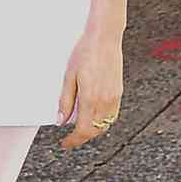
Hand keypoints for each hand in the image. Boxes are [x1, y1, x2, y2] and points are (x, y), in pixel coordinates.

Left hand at [57, 28, 123, 150]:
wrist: (104, 38)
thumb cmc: (85, 52)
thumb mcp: (68, 77)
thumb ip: (65, 101)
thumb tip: (61, 120)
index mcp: (90, 98)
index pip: (82, 130)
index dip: (73, 141)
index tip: (66, 143)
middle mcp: (105, 101)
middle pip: (94, 131)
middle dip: (82, 137)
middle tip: (70, 137)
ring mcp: (114, 97)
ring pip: (105, 125)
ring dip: (93, 130)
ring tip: (81, 127)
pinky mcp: (119, 92)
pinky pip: (112, 115)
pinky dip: (103, 121)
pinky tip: (94, 115)